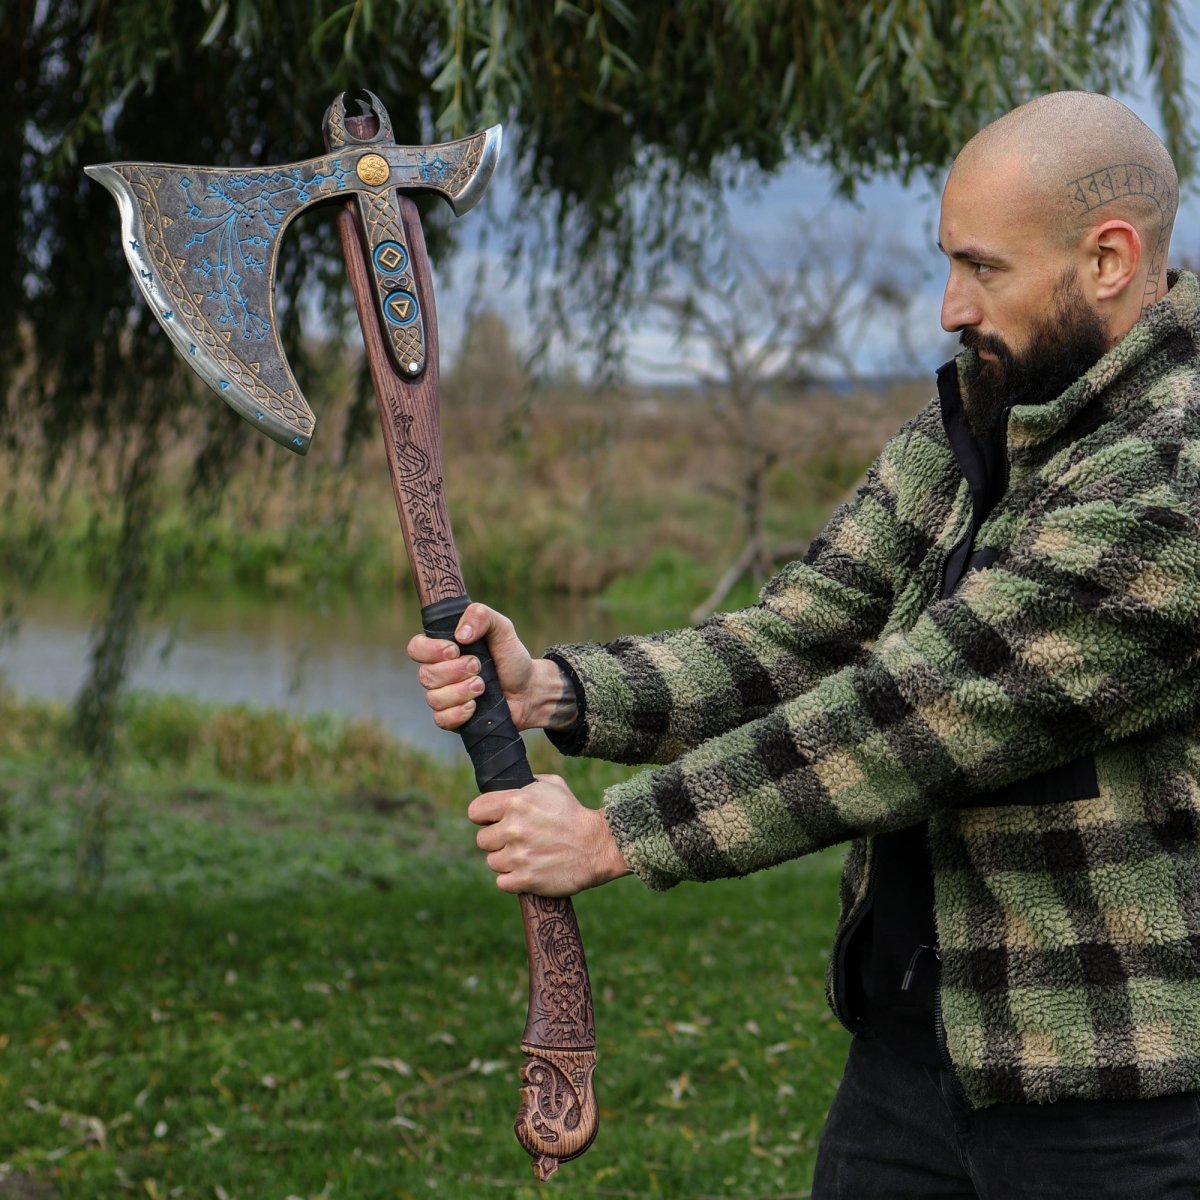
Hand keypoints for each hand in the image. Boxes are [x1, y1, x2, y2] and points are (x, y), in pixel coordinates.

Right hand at [407, 602, 570, 732]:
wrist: (529, 690)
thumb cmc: (511, 658)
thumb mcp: (502, 629)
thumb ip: (481, 616)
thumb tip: (460, 634)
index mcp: (444, 650)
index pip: (416, 648)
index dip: (430, 650)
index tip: (455, 649)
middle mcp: (440, 673)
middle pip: (425, 675)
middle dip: (454, 671)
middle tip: (478, 667)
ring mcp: (445, 697)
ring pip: (433, 698)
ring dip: (460, 691)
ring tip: (482, 686)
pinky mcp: (453, 718)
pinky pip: (441, 719)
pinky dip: (458, 713)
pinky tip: (474, 706)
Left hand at [469, 775, 630, 895]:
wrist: (598, 846)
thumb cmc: (574, 814)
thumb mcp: (553, 786)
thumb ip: (526, 784)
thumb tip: (508, 785)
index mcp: (516, 802)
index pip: (475, 811)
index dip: (484, 817)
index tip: (493, 821)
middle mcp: (514, 828)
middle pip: (482, 840)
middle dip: (497, 840)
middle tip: (516, 840)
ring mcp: (519, 855)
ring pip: (492, 862)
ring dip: (506, 861)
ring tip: (527, 855)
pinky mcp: (526, 879)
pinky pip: (502, 882)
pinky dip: (513, 879)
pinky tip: (528, 870)